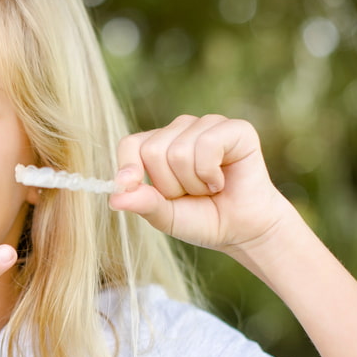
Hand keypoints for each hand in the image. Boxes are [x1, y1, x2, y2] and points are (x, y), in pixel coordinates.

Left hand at [109, 114, 295, 253]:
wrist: (242, 230)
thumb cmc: (202, 219)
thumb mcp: (164, 217)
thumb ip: (142, 203)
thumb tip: (114, 198)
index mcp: (158, 145)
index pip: (130, 144)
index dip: (129, 168)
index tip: (133, 188)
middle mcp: (181, 130)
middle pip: (153, 151)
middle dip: (170, 186)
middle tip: (191, 194)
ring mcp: (208, 125)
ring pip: (178, 151)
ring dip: (193, 183)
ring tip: (208, 188)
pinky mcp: (236, 129)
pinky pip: (206, 145)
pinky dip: (210, 173)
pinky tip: (221, 180)